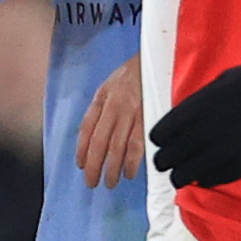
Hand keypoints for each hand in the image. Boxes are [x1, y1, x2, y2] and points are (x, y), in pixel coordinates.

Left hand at [75, 55, 144, 188]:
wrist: (159, 57)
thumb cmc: (133, 74)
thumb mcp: (109, 85)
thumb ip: (99, 108)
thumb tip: (89, 135)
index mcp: (102, 98)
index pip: (87, 128)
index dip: (82, 149)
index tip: (81, 166)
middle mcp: (115, 106)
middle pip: (100, 141)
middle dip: (94, 165)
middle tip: (92, 183)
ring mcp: (133, 112)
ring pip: (118, 146)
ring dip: (112, 168)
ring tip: (110, 182)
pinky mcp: (151, 116)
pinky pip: (139, 143)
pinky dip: (132, 161)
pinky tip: (129, 173)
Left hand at [149, 47, 240, 188]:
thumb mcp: (224, 80)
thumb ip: (200, 101)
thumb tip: (182, 118)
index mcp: (203, 105)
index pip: (166, 129)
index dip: (158, 138)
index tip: (158, 140)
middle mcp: (212, 129)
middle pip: (174, 154)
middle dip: (164, 160)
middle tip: (163, 162)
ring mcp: (230, 147)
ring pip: (191, 171)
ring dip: (180, 175)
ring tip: (178, 175)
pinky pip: (217, 178)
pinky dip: (205, 180)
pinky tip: (201, 178)